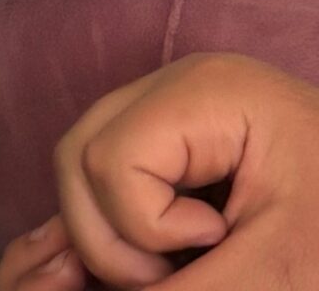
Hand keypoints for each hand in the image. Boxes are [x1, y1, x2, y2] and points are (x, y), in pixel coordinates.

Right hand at [0, 52, 318, 288]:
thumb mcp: (281, 271)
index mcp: (208, 92)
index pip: (108, 160)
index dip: (145, 228)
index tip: (218, 243)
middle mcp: (175, 88)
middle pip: (79, 157)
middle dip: (112, 237)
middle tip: (183, 270)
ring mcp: (169, 114)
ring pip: (81, 171)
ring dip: (114, 237)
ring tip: (180, 266)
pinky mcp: (171, 148)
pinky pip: (106, 183)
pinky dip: (119, 232)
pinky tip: (155, 263)